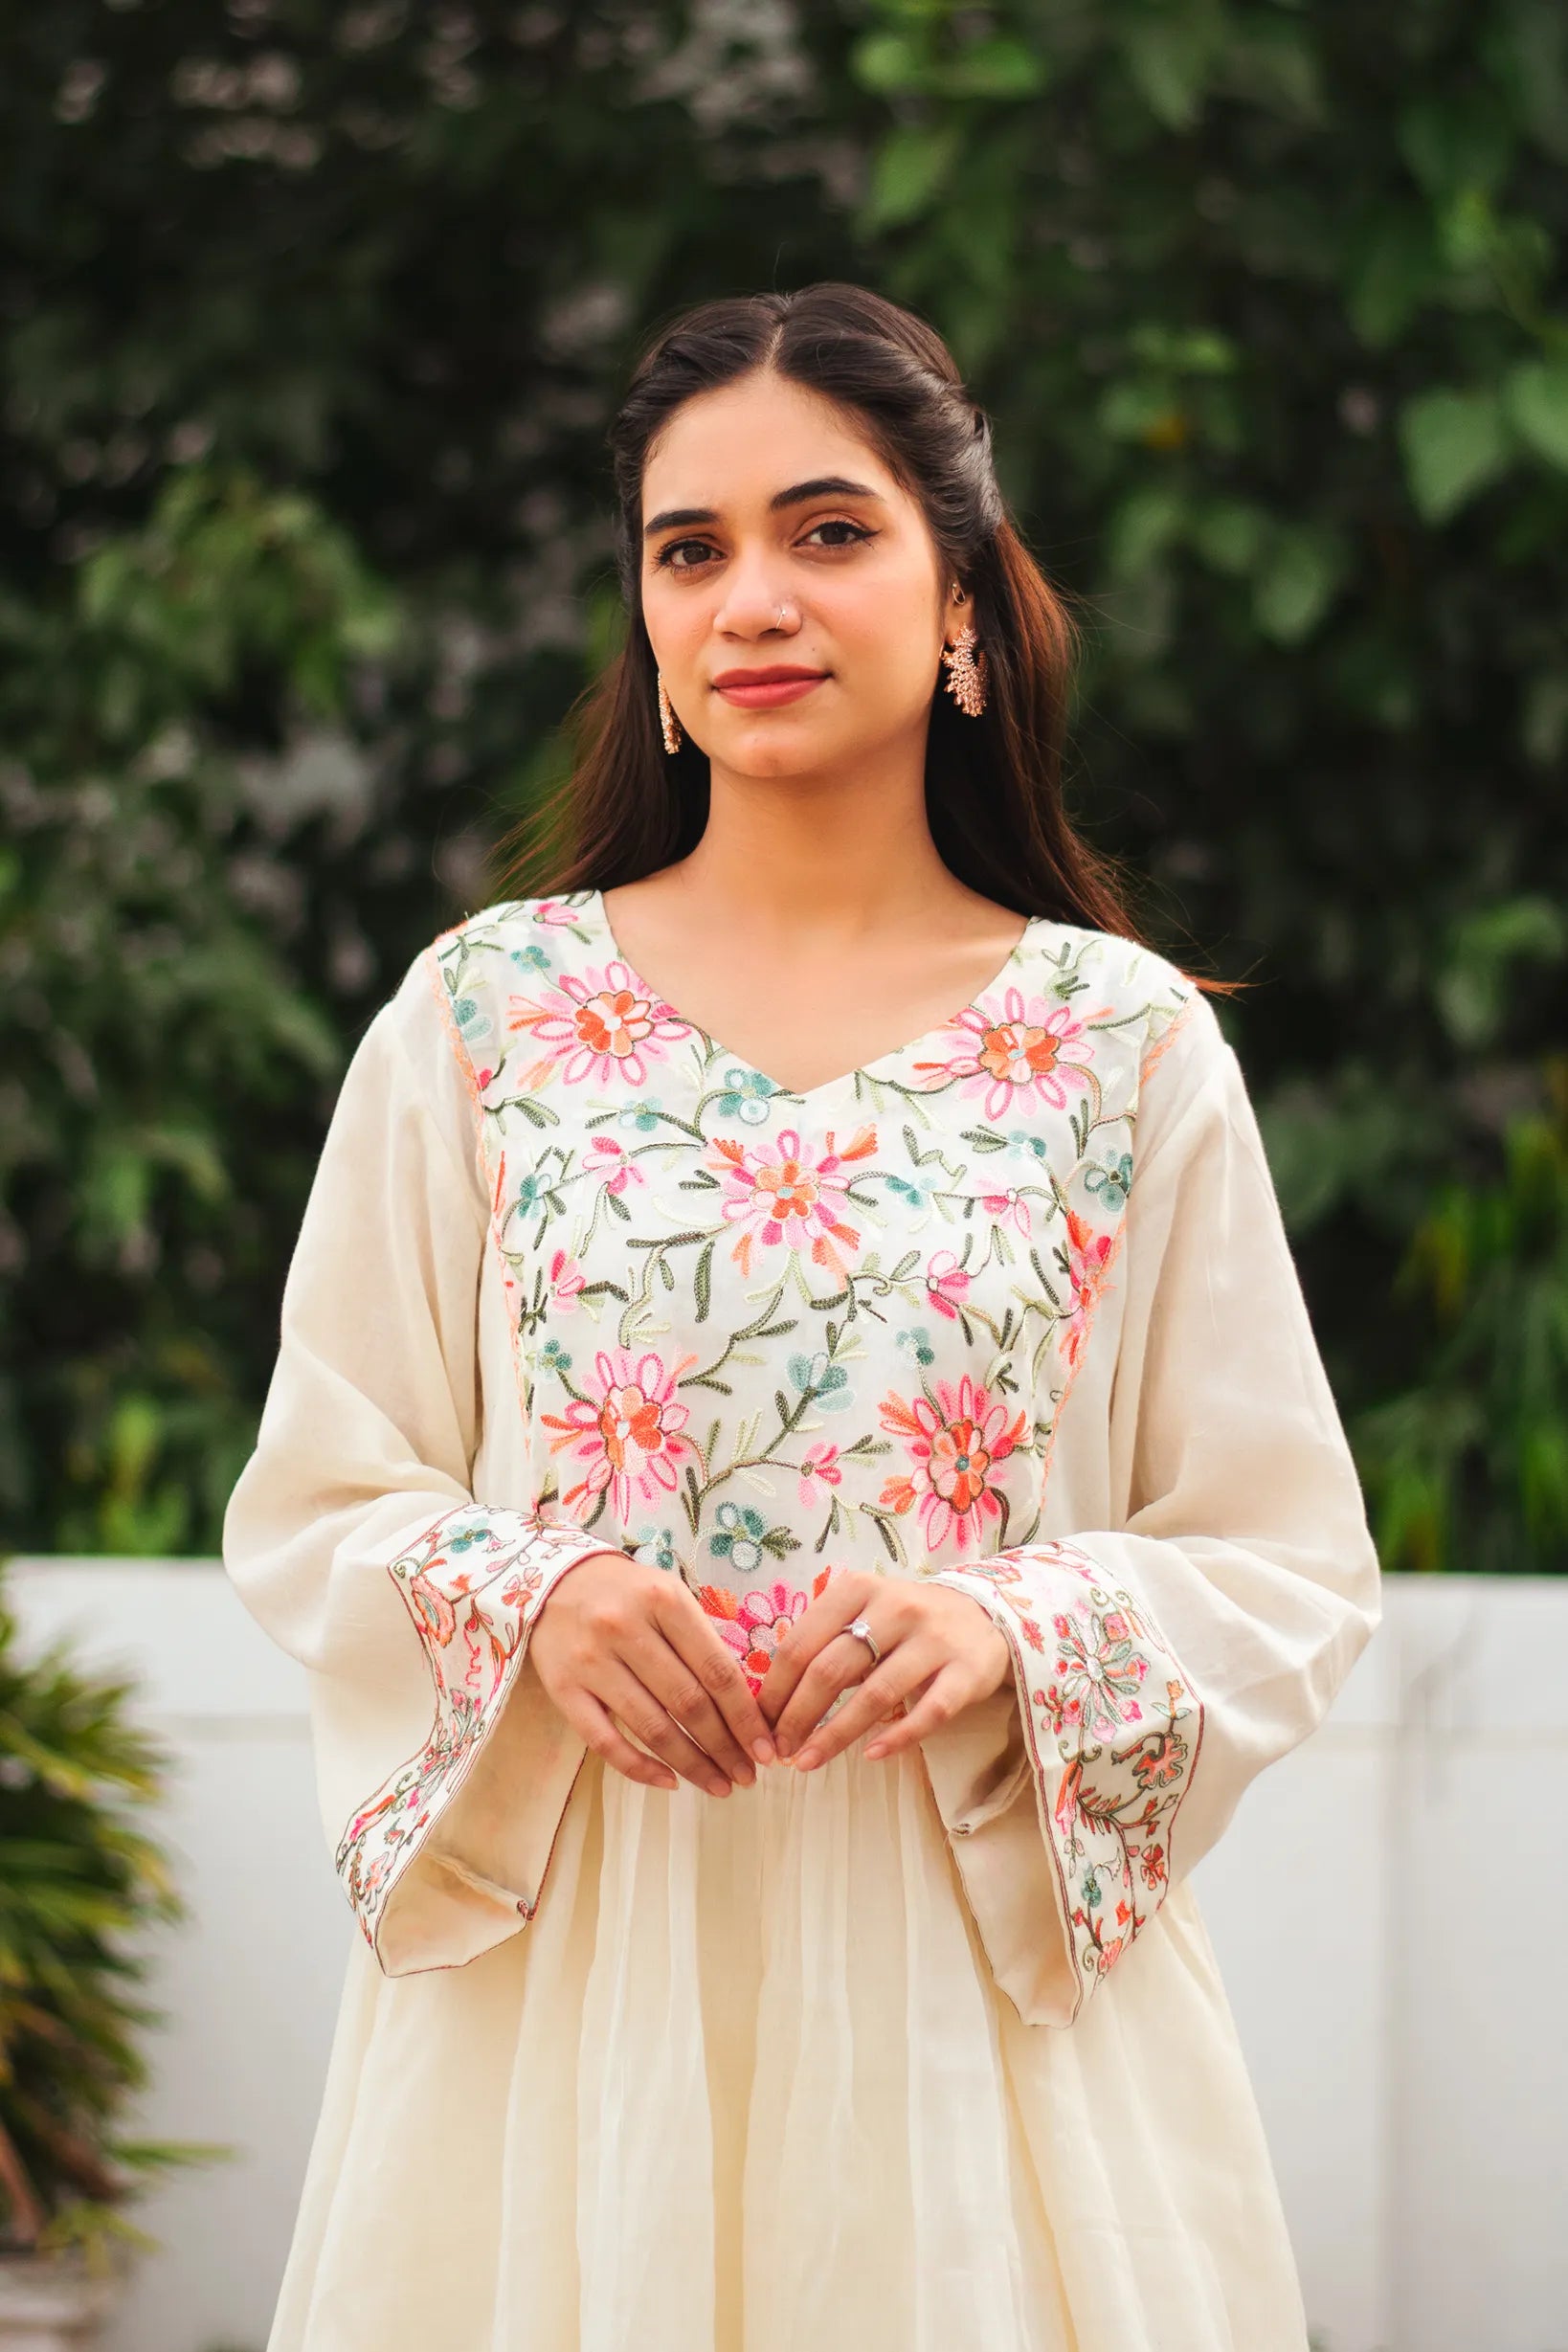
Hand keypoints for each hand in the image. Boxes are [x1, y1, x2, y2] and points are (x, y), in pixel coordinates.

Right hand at [529, 1551, 777, 1795]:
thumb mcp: (671, 1598)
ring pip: (651, 1727)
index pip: (716, 1670)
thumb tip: (745, 1709)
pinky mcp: (563, 1688)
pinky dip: (639, 1768)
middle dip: (724, 1747)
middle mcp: (625, 1628)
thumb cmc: (630, 1594)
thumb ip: (703, 1643)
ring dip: (691, 1764)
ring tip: (718, 1784)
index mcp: (664, 1601)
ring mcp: (591, 1660)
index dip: (745, 1717)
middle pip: (688, 1703)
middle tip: (747, 1775)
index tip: (765, 1749)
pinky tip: (668, 1782)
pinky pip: (605, 1741)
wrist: (558, 1581)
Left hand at [755, 1568, 1011, 1771]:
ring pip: (875, 1694)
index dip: (775, 1689)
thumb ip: (823, 1642)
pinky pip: (928, 1713)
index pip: (801, 1643)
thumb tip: (772, 1700)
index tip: (760, 1724)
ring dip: (835, 1735)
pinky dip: (897, 1737)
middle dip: (797, 1716)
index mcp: (858, 1590)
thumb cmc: (904, 1622)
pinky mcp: (966, 1672)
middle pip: (832, 1669)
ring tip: (808, 1762)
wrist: (982, 1616)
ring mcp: (934, 1640)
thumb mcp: (861, 1612)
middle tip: (779, 1749)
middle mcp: (896, 1608)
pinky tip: (871, 1756)